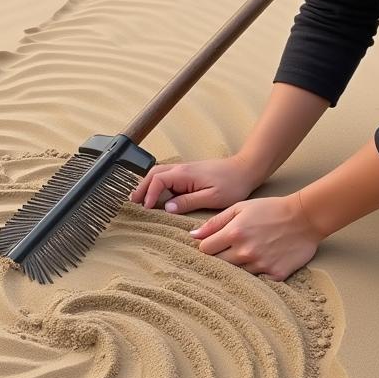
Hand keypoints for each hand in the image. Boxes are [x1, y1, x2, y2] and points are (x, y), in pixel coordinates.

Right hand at [129, 155, 262, 213]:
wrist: (246, 169)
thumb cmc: (232, 184)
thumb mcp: (212, 197)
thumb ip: (188, 202)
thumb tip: (168, 208)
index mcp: (184, 174)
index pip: (157, 181)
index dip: (149, 194)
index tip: (147, 208)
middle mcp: (181, 169)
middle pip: (153, 174)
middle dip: (141, 187)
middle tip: (133, 202)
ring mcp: (184, 169)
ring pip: (158, 173)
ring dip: (147, 184)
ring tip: (140, 198)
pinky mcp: (189, 173)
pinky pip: (167, 176)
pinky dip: (156, 183)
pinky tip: (157, 194)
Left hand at [188, 194, 322, 281]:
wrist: (305, 217)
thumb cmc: (271, 209)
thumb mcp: (240, 207)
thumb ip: (216, 222)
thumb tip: (193, 236)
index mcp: (234, 233)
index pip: (205, 250)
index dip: (207, 247)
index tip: (214, 245)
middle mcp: (245, 251)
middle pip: (218, 264)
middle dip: (219, 259)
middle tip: (229, 251)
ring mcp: (260, 265)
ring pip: (236, 274)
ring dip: (238, 267)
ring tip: (248, 255)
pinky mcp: (275, 275)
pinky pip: (258, 281)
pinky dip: (257, 274)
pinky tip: (262, 263)